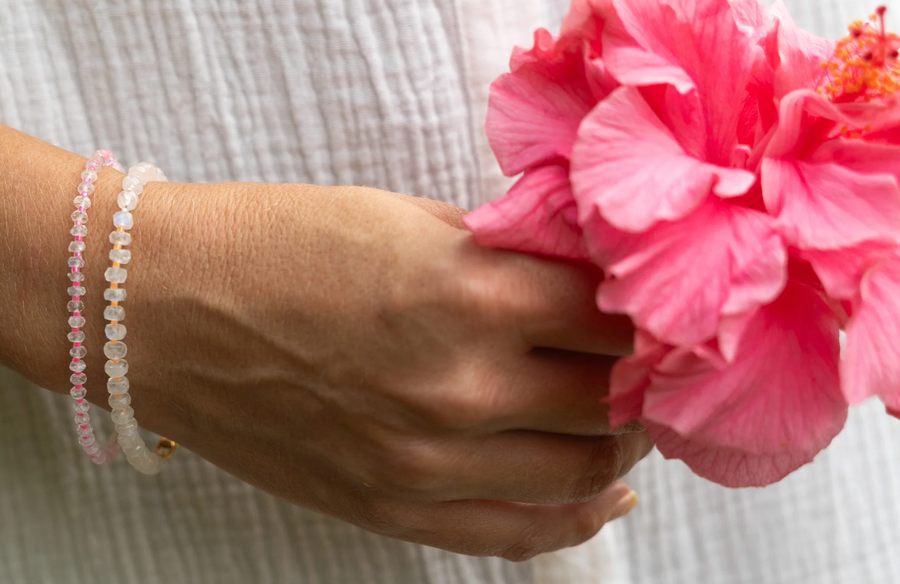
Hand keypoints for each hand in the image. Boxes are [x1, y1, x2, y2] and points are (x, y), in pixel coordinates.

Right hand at [3, 126, 651, 560]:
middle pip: (611, 395)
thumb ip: (505, 255)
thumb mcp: (406, 221)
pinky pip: (520, 533)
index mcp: (470, 293)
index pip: (614, 313)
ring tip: (626, 414)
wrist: (166, 309)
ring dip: (621, 440)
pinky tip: (602, 491)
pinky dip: (577, 516)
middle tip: (649, 356)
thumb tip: (581, 276)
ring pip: (582, 469)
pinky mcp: (393, 507)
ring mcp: (429, 460)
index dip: (649, 308)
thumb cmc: (275, 245)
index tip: (656, 304)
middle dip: (643, 374)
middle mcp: (462, 386)